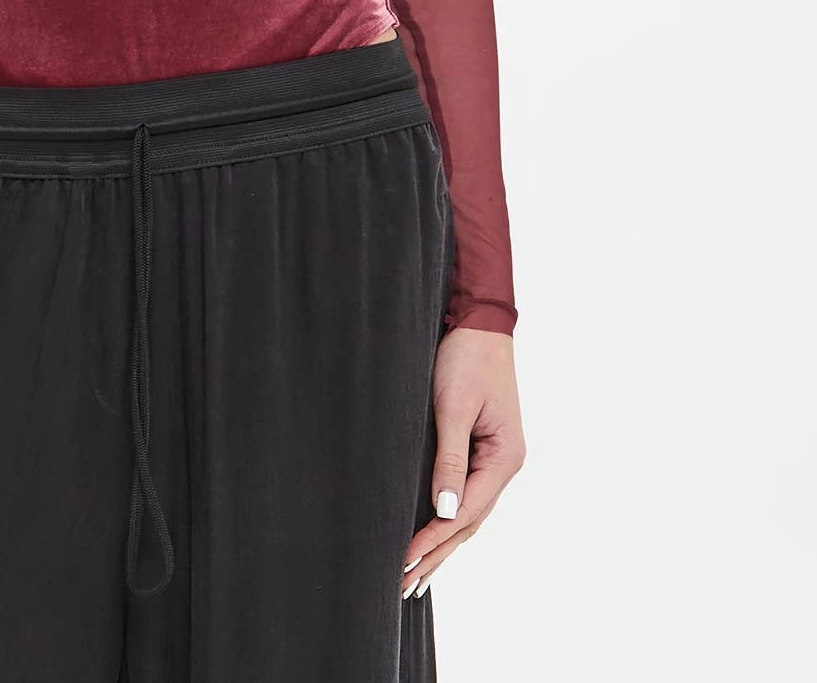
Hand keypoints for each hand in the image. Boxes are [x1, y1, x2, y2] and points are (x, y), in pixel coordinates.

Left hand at [401, 326, 525, 599]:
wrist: (479, 323)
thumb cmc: (467, 358)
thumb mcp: (455, 407)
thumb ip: (450, 458)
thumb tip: (443, 511)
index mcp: (504, 458)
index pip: (465, 512)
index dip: (434, 539)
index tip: (404, 560)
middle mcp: (505, 465)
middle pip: (468, 522)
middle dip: (436, 554)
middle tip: (404, 586)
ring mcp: (496, 459)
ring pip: (468, 514)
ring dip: (442, 545)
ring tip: (417, 577)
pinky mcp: (483, 450)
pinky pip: (466, 496)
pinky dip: (448, 521)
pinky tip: (435, 537)